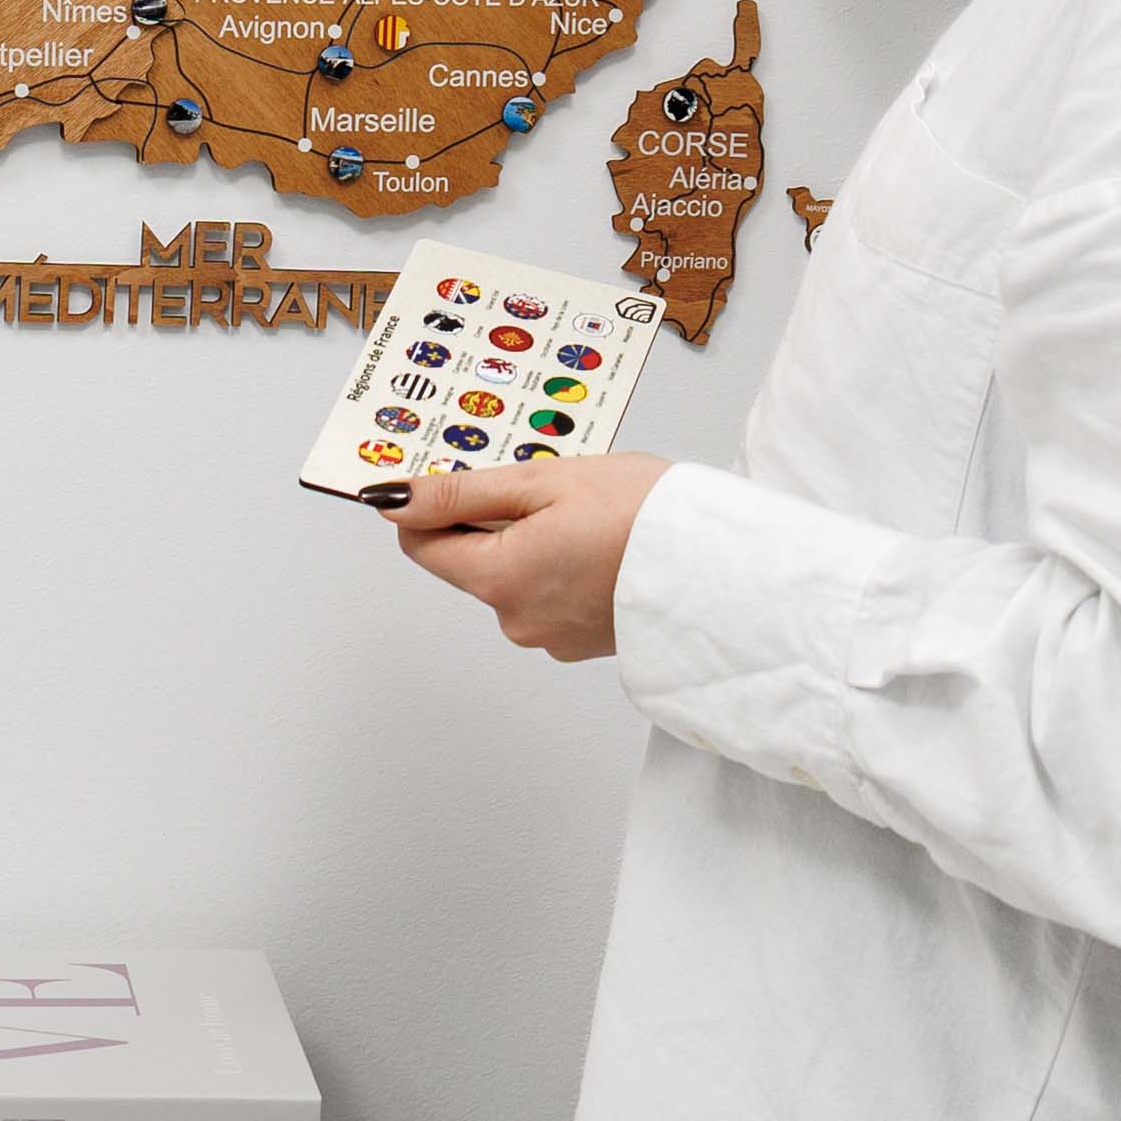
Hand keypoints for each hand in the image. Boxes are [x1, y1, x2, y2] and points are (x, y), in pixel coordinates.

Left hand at [375, 454, 667, 662]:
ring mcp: (552, 637)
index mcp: (498, 579)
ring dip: (532, 542)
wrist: (726, 567)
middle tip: (547, 487)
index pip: (421, 545)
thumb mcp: (541, 482)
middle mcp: (516, 620)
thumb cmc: (644, 516)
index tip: (458, 478)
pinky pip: (550, 596)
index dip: (431, 505)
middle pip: (470, 561)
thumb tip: (394, 500)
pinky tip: (601, 546)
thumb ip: (460, 494)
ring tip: (586, 516)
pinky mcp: (584, 643)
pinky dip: (562, 567)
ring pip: (513, 577)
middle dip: (494, 520)